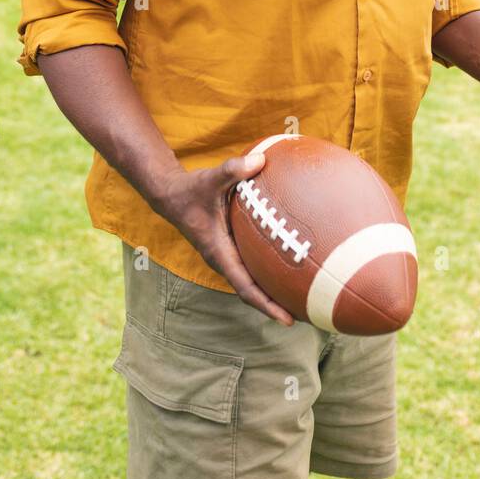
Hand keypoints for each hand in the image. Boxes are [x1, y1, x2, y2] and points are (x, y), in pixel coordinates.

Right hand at [155, 151, 294, 325]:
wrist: (171, 195)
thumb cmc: (191, 189)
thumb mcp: (211, 177)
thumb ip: (234, 169)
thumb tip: (262, 159)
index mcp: (219, 253)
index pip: (245, 287)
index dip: (267, 305)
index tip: (288, 319)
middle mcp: (224, 261)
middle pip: (253, 292)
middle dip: (277, 306)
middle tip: (308, 314)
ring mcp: (227, 257)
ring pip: (252, 282)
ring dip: (273, 293)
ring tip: (304, 298)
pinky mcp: (230, 249)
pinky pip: (252, 267)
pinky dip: (268, 273)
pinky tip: (289, 266)